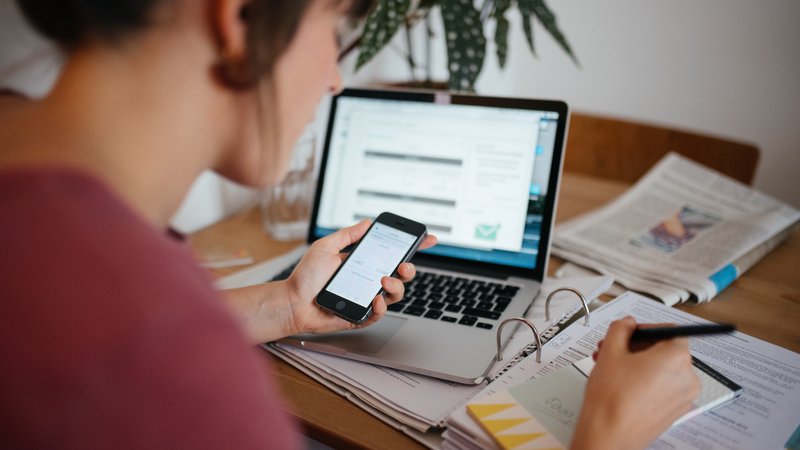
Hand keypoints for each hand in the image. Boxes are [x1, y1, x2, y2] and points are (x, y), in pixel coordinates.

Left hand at [283, 219, 436, 334]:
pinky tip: (375, 298)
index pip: (393, 253)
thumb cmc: (306, 277)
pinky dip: (382, 305)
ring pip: (396, 294)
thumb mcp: (326, 247)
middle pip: (401, 275)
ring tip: (384, 280)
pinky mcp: (362, 316)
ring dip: (397, 286)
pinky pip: (380, 312)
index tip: (427, 239)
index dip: (412, 247)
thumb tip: (367, 222)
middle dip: (410, 268)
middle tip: (405, 265)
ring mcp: (367, 298)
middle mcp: (368, 280)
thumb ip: (348, 235)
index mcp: (364, 263)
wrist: (292, 302)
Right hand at [571, 317, 700, 449]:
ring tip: (611, 367)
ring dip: (638, 363)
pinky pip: (663, 387)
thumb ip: (621, 328)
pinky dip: (645, 381)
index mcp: (676, 357)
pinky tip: (621, 383)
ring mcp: (683, 397)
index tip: (629, 333)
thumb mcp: (610, 351)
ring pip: (662, 369)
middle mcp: (687, 377)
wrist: (608, 435)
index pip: (669, 330)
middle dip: (637, 347)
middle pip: (665, 350)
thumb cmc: (611, 397)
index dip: (646, 328)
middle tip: (613, 348)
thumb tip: (628, 323)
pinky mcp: (674, 412)